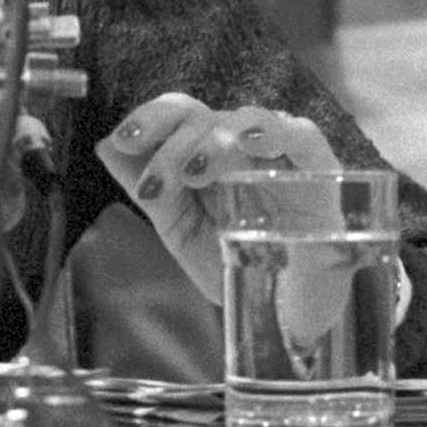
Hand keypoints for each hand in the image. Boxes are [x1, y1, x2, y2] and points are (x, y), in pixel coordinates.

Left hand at [96, 92, 338, 305]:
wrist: (292, 313)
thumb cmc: (242, 267)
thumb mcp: (185, 234)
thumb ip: (153, 192)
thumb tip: (105, 146)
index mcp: (205, 154)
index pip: (174, 117)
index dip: (147, 120)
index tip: (122, 140)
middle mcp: (239, 146)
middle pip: (200, 113)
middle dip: (168, 134)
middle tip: (154, 171)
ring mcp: (279, 154)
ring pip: (243, 119)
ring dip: (212, 140)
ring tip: (195, 174)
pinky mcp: (320, 170)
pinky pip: (301, 135)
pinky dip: (274, 131)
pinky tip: (250, 144)